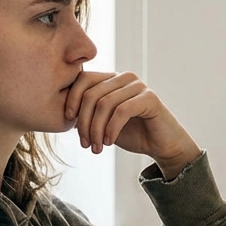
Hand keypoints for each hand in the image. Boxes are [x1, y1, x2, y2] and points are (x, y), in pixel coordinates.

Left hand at [63, 71, 200, 178]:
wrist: (161, 145)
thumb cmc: (132, 133)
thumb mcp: (103, 123)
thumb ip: (87, 113)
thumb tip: (64, 112)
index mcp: (111, 79)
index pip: (83, 79)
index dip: (71, 99)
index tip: (68, 121)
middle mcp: (124, 77)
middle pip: (92, 93)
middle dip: (84, 122)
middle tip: (85, 144)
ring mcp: (138, 86)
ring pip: (105, 104)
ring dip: (97, 130)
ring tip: (96, 148)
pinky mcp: (149, 98)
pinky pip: (122, 111)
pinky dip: (111, 129)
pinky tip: (109, 143)